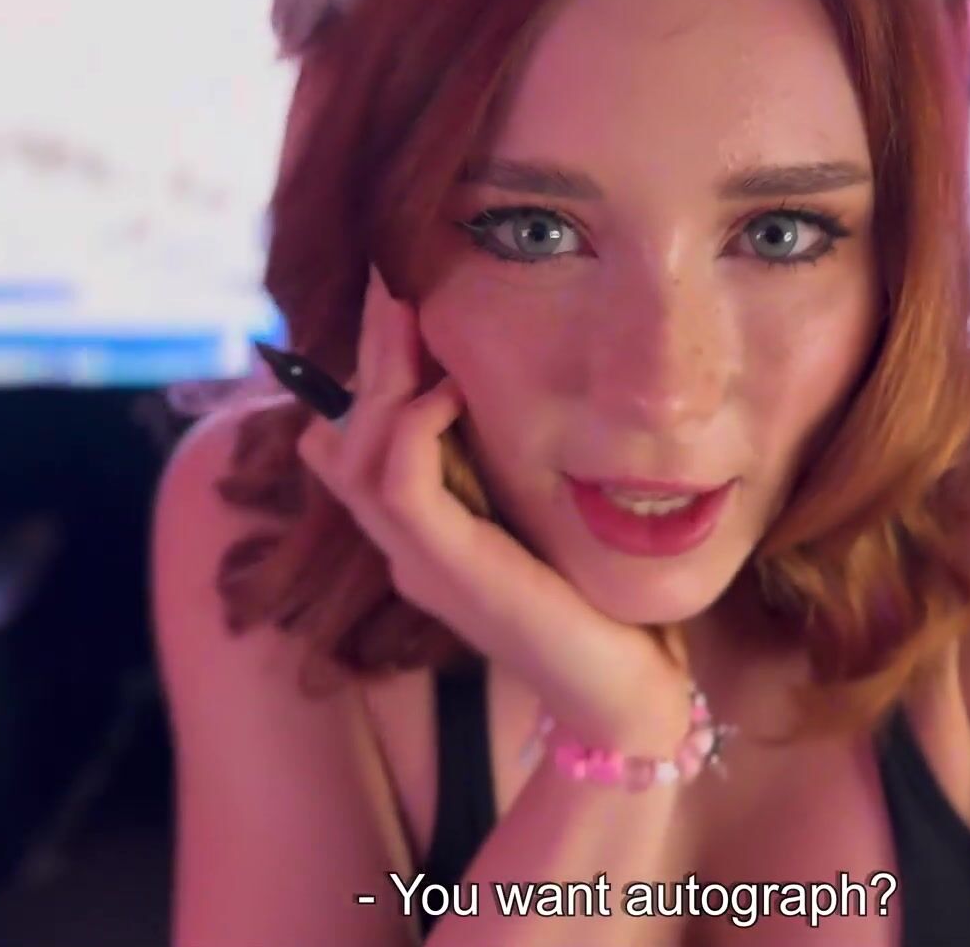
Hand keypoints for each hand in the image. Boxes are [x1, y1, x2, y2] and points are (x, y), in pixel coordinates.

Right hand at [297, 265, 692, 752]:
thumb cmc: (600, 604)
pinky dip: (412, 425)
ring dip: (379, 376)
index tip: (400, 300)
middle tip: (393, 279)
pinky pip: (398, 486)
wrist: (628, 690)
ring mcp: (419, 565)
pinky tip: (448, 386)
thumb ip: (505, 469)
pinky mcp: (449, 574)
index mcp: (423, 535)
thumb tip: (477, 389)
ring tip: (412, 315)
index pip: (348, 446)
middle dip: (365, 352)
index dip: (361, 373)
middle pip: (341, 438)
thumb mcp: (544, 516)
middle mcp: (406, 549)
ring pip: (353, 456)